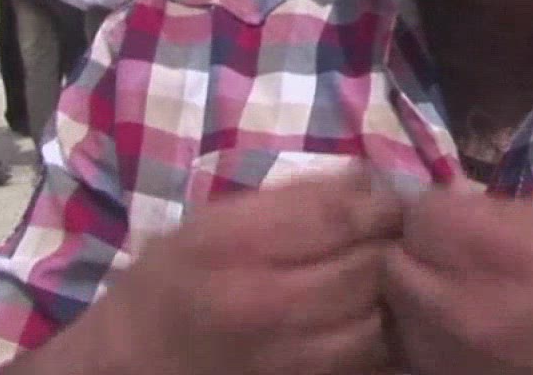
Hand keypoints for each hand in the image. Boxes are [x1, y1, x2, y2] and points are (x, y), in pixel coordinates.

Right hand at [13, 170, 403, 374]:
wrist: (138, 362)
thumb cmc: (171, 280)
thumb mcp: (213, 220)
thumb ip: (290, 198)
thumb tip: (363, 177)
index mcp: (238, 245)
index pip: (338, 215)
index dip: (378, 203)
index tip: (388, 200)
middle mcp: (266, 302)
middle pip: (366, 267)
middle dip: (389, 246)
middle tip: (395, 237)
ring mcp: (286, 356)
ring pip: (375, 320)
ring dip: (385, 296)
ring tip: (378, 279)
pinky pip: (362, 360)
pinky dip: (373, 336)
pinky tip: (362, 317)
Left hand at [383, 191, 532, 374]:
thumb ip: (507, 212)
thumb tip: (460, 206)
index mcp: (488, 250)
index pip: (416, 212)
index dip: (436, 212)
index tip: (457, 217)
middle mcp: (453, 306)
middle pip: (393, 264)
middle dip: (418, 252)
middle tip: (456, 255)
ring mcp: (449, 359)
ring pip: (399, 315)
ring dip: (420, 298)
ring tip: (466, 296)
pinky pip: (422, 355)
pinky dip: (435, 340)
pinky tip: (476, 335)